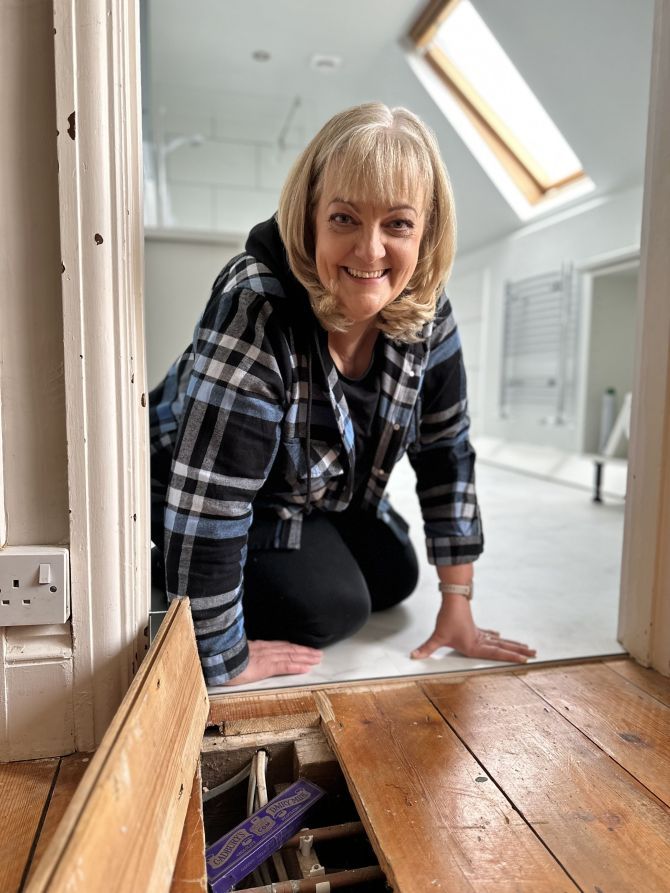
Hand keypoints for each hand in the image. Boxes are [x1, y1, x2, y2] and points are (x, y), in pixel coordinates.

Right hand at [225, 639, 322, 685]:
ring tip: (317, 658)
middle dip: (304, 651)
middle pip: (289, 649)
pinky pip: (284, 666)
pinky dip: (297, 666)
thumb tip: (244, 656)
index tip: (302, 648)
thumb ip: (243, 654)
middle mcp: (265, 649)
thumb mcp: (234, 654)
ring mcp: (266, 657)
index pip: (280, 646)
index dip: (293, 647)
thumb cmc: (222, 658)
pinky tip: (307, 668)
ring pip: (290, 655)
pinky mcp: (265, 666)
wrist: (216, 659)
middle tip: (318, 653)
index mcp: (258, 647)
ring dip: (305, 657)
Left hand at [410, 594, 535, 663]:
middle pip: (504, 648)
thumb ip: (426, 649)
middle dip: (519, 652)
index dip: (511, 657)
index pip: (496, 654)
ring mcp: (480, 634)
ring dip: (513, 645)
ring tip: (526, 647)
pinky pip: (490, 635)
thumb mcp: (437, 637)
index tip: (525, 659)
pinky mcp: (476, 628)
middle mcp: (480, 641)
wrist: (453, 600)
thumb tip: (413, 656)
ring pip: (500, 641)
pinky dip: (496, 637)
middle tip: (535, 654)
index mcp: (475, 646)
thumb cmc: (447, 618)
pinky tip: (500, 637)